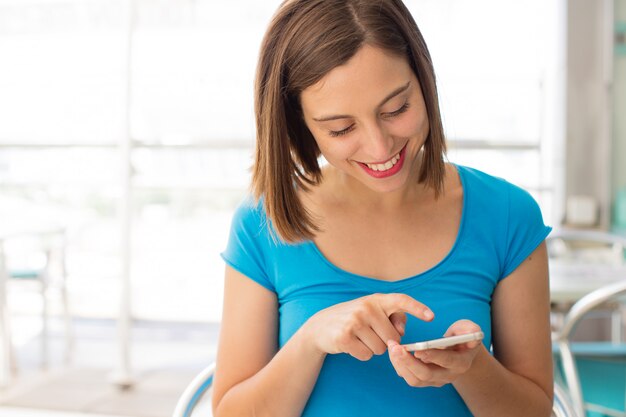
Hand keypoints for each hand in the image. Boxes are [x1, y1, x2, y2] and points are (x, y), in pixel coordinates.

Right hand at [301, 293, 433, 360]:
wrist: (320, 326)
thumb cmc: (354, 319)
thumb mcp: (372, 311)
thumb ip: (392, 317)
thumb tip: (401, 333)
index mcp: (377, 299)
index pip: (401, 300)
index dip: (417, 308)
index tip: (431, 317)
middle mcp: (366, 307)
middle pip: (393, 338)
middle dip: (385, 342)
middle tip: (370, 334)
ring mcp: (355, 322)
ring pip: (381, 349)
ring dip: (372, 349)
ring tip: (359, 338)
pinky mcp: (344, 337)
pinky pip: (366, 355)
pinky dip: (361, 354)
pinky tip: (351, 345)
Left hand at [387, 319, 482, 386]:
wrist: (458, 350)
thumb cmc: (462, 336)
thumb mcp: (468, 328)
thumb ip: (470, 329)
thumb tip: (471, 334)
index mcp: (460, 363)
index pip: (446, 361)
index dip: (432, 356)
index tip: (418, 349)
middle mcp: (448, 375)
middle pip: (426, 375)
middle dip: (409, 362)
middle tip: (395, 348)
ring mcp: (435, 380)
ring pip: (414, 379)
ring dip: (400, 364)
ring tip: (391, 347)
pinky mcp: (424, 380)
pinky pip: (409, 377)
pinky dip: (399, 365)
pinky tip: (393, 351)